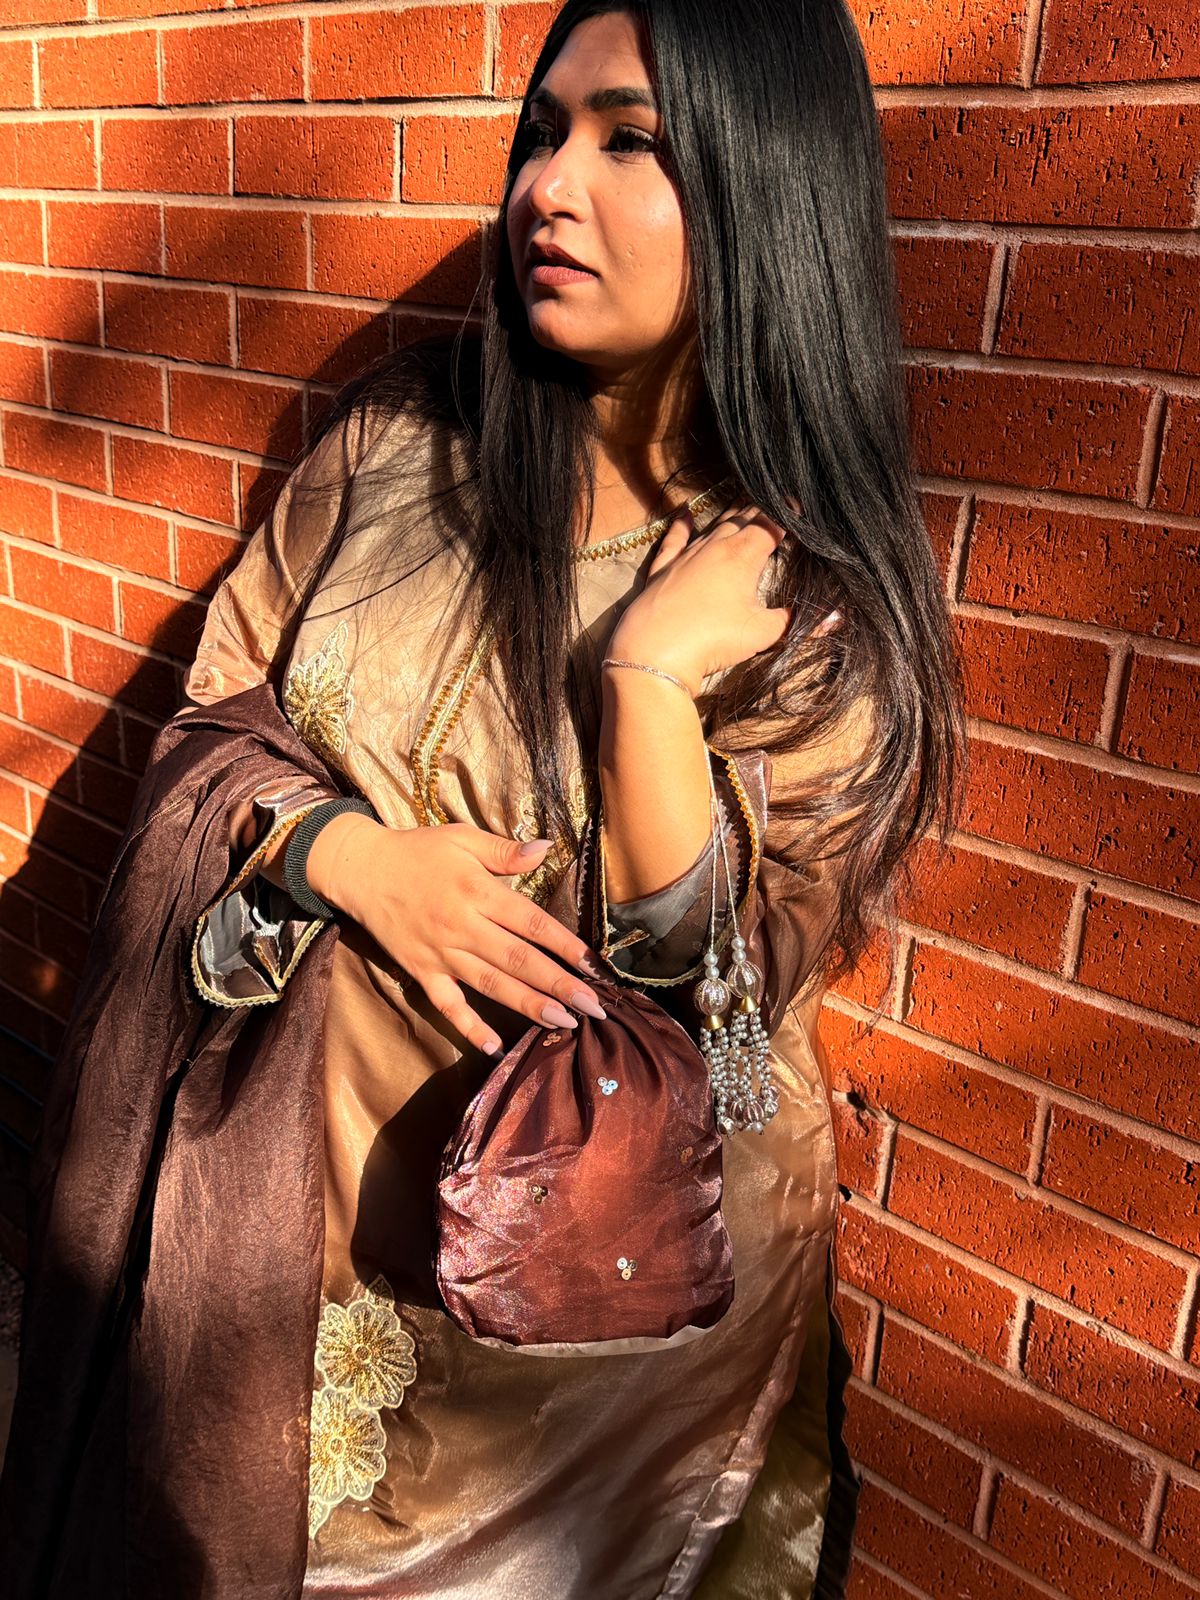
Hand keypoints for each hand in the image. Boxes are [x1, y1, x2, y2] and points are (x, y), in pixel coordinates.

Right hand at [305, 814, 605, 1055]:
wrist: (360, 870)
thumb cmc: (418, 850)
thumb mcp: (462, 838)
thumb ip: (504, 850)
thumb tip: (546, 849)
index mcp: (477, 892)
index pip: (530, 923)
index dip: (564, 944)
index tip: (592, 964)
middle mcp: (462, 927)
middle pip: (518, 960)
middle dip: (559, 984)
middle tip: (594, 1007)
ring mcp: (441, 953)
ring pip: (491, 985)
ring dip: (528, 1005)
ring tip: (563, 1022)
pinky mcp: (421, 972)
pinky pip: (447, 1004)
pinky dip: (468, 1026)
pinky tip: (494, 1047)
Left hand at [608, 502, 793, 693]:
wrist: (656, 651)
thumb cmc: (714, 639)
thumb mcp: (762, 633)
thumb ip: (794, 620)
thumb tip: (833, 619)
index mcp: (743, 555)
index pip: (770, 525)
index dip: (787, 514)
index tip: (799, 503)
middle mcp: (715, 547)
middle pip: (742, 520)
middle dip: (760, 510)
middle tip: (774, 500)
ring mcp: (686, 555)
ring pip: (713, 526)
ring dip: (729, 514)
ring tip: (742, 503)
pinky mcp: (663, 569)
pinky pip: (674, 540)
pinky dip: (680, 525)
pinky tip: (684, 513)